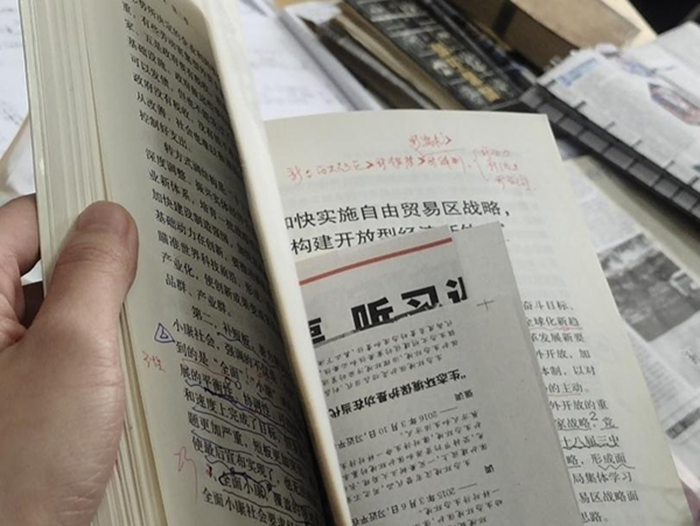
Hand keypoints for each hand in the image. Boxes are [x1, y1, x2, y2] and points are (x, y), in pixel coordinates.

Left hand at [0, 195, 137, 525]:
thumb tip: (110, 222)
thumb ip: (92, 275)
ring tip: (125, 363)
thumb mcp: (73, 354)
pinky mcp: (16, 396)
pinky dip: (94, 362)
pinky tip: (116, 390)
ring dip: (103, 329)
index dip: (81, 217)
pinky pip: (61, 355)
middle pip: (46, 269)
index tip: (129, 227)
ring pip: (59, 315)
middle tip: (136, 305)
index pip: (27, 220)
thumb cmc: (14, 475)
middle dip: (101, 284)